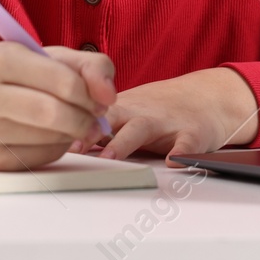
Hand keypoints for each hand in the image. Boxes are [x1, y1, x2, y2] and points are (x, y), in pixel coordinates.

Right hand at [0, 42, 116, 170]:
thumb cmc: (10, 77)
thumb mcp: (45, 57)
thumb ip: (88, 65)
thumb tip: (109, 94)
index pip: (62, 80)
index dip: (92, 92)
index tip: (102, 97)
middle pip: (54, 114)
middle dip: (86, 117)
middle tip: (95, 116)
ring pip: (51, 138)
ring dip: (74, 133)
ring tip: (73, 122)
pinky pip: (41, 158)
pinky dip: (58, 147)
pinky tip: (50, 135)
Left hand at [71, 67, 259, 165]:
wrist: (209, 97)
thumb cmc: (161, 110)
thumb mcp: (128, 112)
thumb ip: (99, 130)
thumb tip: (58, 146)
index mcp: (122, 109)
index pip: (90, 113)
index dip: (70, 123)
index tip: (50, 135)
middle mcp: (140, 113)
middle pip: (110, 119)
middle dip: (90, 132)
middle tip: (72, 146)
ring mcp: (166, 122)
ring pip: (141, 129)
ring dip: (123, 143)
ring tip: (109, 157)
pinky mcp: (193, 133)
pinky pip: (186, 143)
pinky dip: (181, 152)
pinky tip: (175, 162)